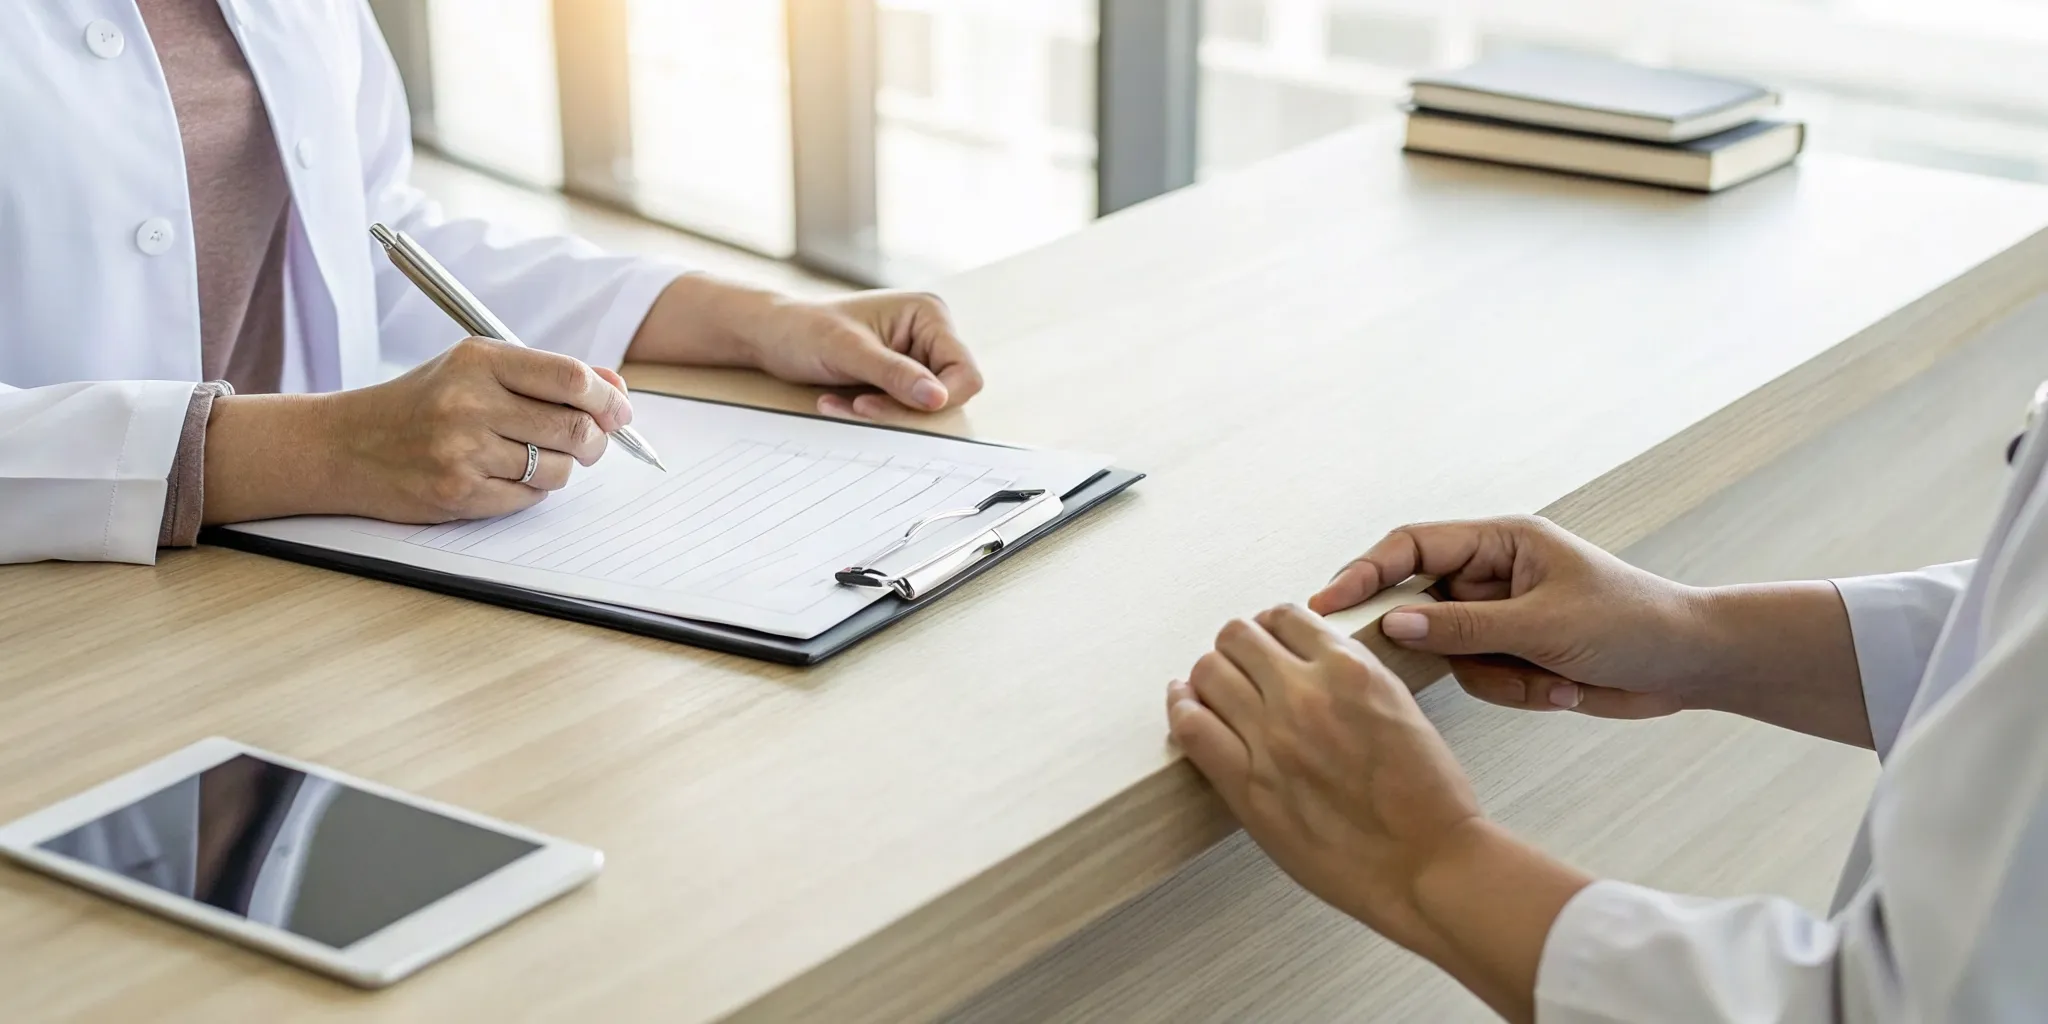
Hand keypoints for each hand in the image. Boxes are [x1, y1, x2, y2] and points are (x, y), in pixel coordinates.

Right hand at [202, 337, 631, 524]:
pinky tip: (505, 474)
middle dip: (595, 438)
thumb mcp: (475, 369)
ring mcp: (464, 451)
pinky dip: (532, 490)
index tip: (619, 410)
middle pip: (575, 427)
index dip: (607, 398)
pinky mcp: (459, 493)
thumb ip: (546, 375)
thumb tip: (616, 388)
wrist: (345, 446)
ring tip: (532, 455)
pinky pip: (531, 498)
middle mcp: (470, 402)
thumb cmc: (421, 403)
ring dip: (562, 466)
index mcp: (479, 360)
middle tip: (590, 440)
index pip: (570, 378)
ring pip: (559, 468)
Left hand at [628, 277, 983, 419]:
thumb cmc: (804, 328)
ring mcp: (915, 358)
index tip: (888, 402)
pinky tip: (840, 402)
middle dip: (900, 408)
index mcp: (929, 314)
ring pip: (922, 408)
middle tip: (858, 405)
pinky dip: (872, 414)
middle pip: (945, 395)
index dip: (937, 397)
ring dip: (882, 414)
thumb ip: (896, 374)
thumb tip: (938, 399)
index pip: (964, 373)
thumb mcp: (849, 351)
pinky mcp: (898, 378)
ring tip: (842, 402)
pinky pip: (900, 411)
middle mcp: (929, 334)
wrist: (771, 335)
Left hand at [1168, 604, 1595, 1023]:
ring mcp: (1272, 738)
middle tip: (1238, 662)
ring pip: (1208, 672)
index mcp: (1350, 670)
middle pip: (1237, 637)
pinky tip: (1185, 705)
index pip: (1286, 617)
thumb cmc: (1427, 800)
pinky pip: (1192, 726)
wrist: (1429, 864)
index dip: (1271, 626)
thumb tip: (1312, 662)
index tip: (1267, 638)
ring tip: (1212, 686)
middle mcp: (1305, 694)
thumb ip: (1353, 677)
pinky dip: (1182, 707)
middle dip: (1237, 645)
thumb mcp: (1400, 708)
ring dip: (1209, 674)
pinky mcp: (1247, 784)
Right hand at [1309, 515, 1706, 717]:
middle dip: (1437, 642)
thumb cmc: (1632, 623)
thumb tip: (1395, 627)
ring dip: (1497, 677)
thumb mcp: (1544, 625)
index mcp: (1500, 541)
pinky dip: (1517, 692)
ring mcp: (1499, 617)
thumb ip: (1465, 628)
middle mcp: (1492, 575)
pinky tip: (1563, 690)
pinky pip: (1479, 679)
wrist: (1689, 665)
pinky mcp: (1511, 655)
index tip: (1328, 606)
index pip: (1412, 547)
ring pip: (1449, 653)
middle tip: (1418, 662)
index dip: (1365, 572)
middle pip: (1420, 603)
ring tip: (1551, 680)